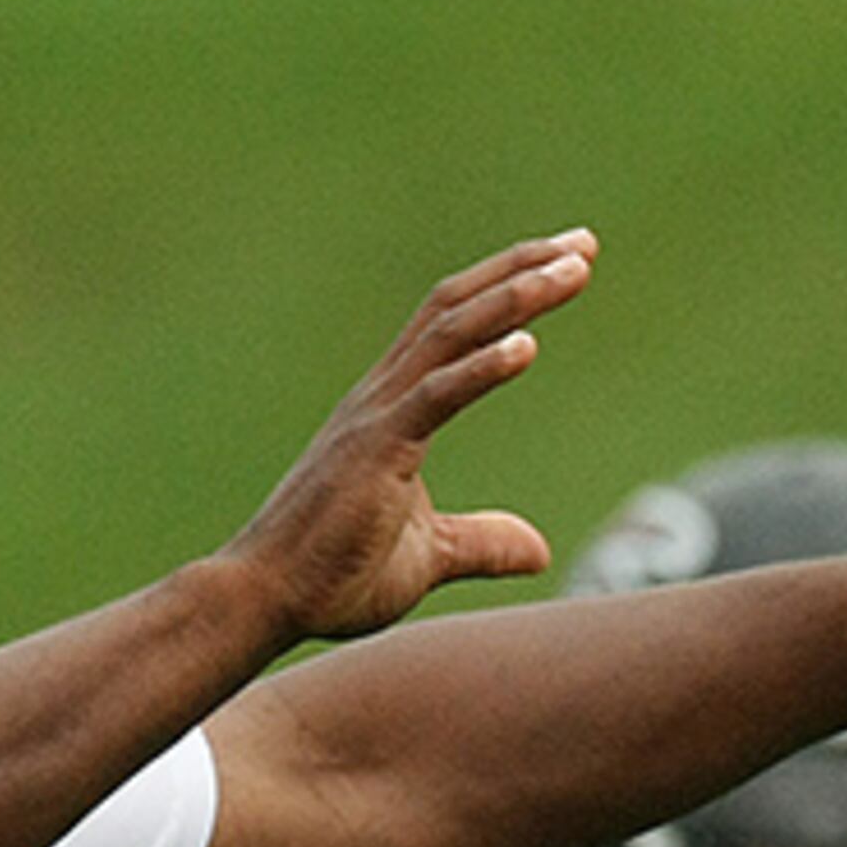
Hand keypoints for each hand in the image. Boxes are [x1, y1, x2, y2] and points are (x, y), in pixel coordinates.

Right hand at [209, 231, 596, 645]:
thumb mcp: (428, 557)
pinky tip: (528, 344)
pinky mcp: (374, 451)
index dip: (507, 289)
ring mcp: (375, 419)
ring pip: (450, 335)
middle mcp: (380, 398)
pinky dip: (482, 366)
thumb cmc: (331, 577)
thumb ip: (481, 542)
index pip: (452, 327)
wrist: (263, 601)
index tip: (566, 262)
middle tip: (583, 245)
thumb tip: (539, 551)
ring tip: (574, 270)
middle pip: (455, 309)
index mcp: (390, 411)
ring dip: (515, 298)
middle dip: (522, 271)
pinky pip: (434, 396)